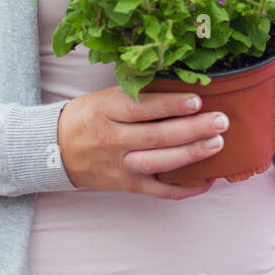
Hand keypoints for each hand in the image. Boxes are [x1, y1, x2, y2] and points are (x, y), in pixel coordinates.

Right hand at [57, 86, 229, 198]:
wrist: (54, 150)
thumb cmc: (89, 116)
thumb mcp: (105, 97)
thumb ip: (138, 94)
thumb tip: (181, 83)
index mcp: (106, 111)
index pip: (141, 108)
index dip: (170, 105)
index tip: (197, 99)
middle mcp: (113, 139)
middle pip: (155, 136)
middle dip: (191, 129)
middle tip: (220, 121)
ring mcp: (120, 165)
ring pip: (158, 162)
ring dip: (190, 154)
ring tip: (217, 143)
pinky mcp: (127, 185)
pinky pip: (158, 191)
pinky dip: (183, 189)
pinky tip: (206, 180)